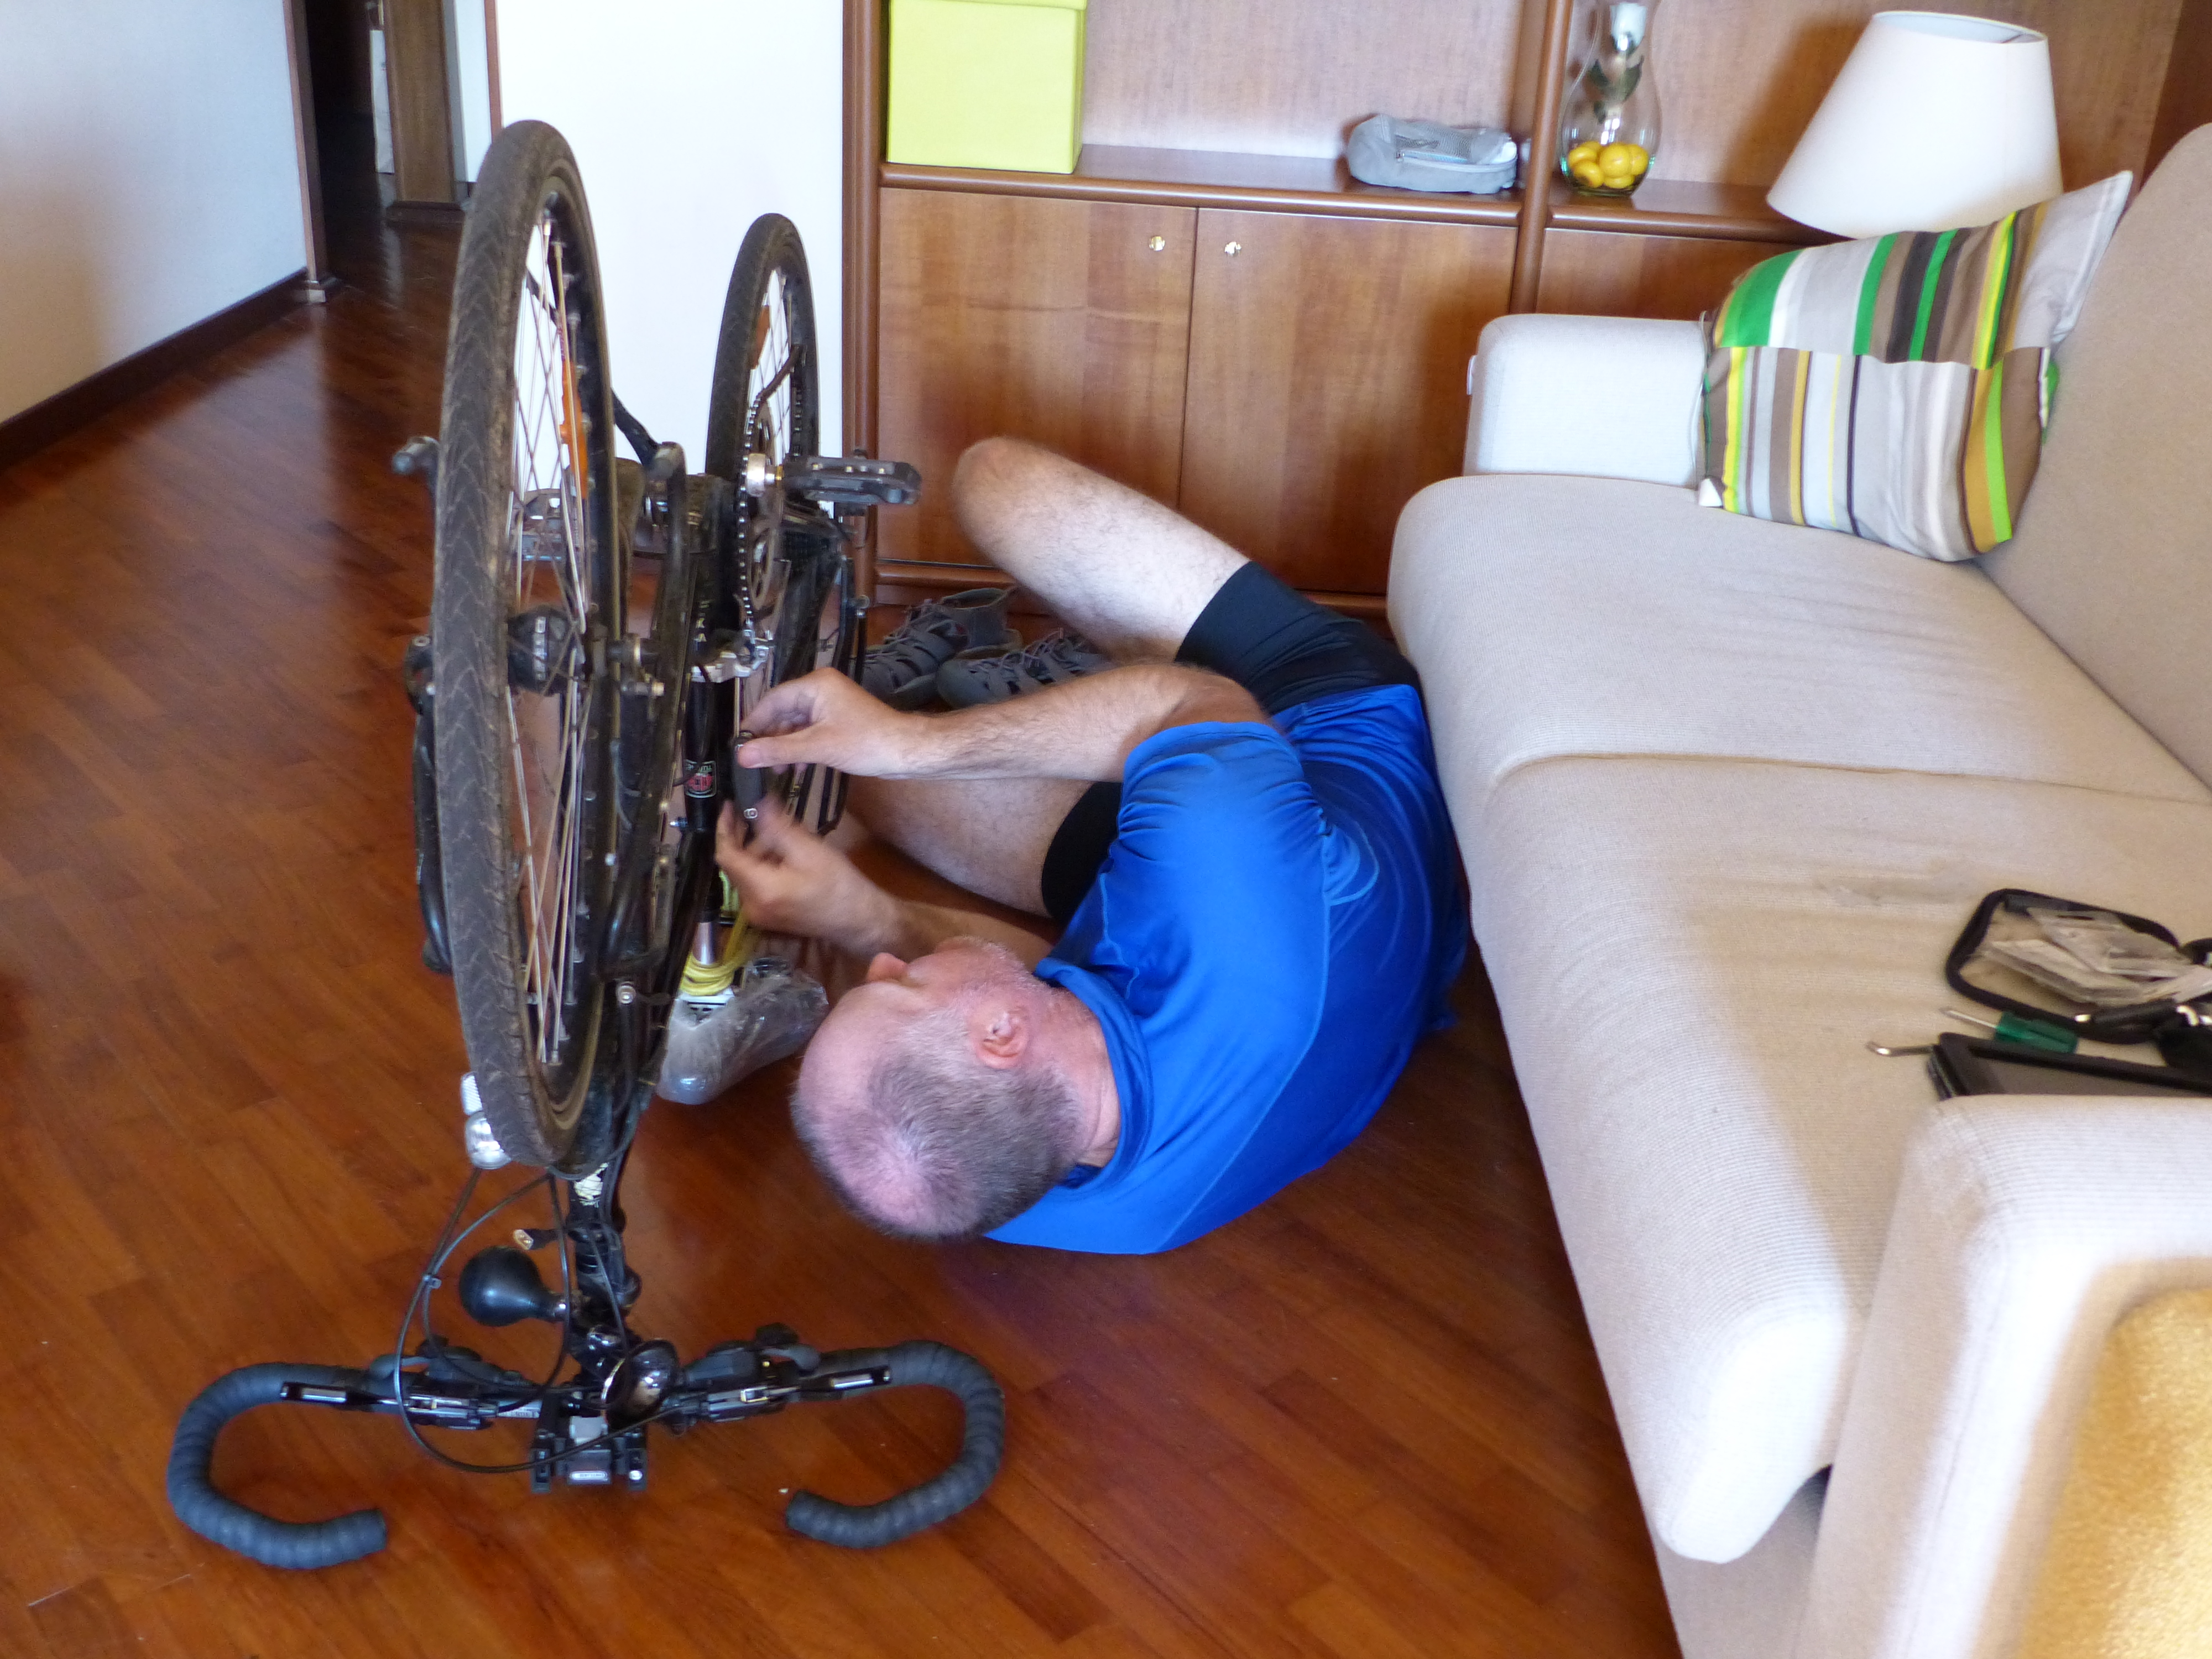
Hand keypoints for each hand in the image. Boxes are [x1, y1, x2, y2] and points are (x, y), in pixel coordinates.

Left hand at [715, 796, 898, 951]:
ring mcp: (759, 914)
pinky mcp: (769, 915)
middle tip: (767, 816)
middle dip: (748, 837)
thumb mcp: (810, 850)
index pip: (726, 855)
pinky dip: (767, 865)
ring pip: (748, 873)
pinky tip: (788, 856)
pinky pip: (758, 884)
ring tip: (787, 836)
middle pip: (737, 864)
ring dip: (760, 851)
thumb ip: (778, 827)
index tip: (731, 805)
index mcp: (760, 890)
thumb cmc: (839, 886)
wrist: (860, 921)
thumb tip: (757, 802)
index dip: (725, 827)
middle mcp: (752, 906)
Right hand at [734, 669, 922, 777]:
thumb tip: (743, 755)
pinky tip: (797, 768)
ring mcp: (830, 705)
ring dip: (785, 746)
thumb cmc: (867, 743)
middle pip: (783, 711)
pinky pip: (810, 731)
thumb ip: (778, 750)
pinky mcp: (838, 720)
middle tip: (756, 762)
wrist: (905, 751)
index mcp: (816, 685)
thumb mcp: (817, 747)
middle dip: (770, 737)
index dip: (754, 722)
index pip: (773, 700)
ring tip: (777, 770)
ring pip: (796, 724)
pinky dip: (801, 747)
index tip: (740, 743)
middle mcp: (821, 689)